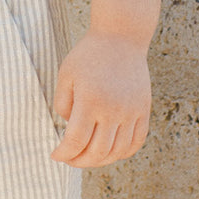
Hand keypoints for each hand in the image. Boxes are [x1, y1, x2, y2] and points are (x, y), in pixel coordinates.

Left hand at [50, 31, 151, 167]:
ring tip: (87, 157)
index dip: (64, 153)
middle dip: (79, 161)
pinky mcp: (143, 111)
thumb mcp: (66, 73)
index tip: (55, 155)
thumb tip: (68, 128)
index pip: (76, 141)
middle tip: (69, 159)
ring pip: (117, 152)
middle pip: (97, 152)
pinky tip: (110, 151)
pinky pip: (135, 143)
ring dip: (100, 161)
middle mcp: (113, 110)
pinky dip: (122, 153)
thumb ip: (62, 103)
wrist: (121, 36)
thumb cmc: (89, 53)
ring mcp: (131, 112)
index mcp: (90, 100)